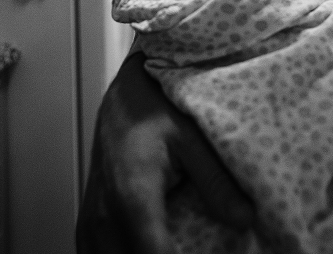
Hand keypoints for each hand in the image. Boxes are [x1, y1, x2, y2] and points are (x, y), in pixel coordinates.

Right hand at [76, 51, 254, 252]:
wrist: (123, 94)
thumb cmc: (153, 108)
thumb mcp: (191, 138)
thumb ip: (216, 182)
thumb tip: (245, 218)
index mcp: (133, 196)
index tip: (202, 253)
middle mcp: (105, 215)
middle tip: (192, 245)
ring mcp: (91, 221)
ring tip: (175, 244)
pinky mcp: (88, 221)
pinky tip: (144, 249)